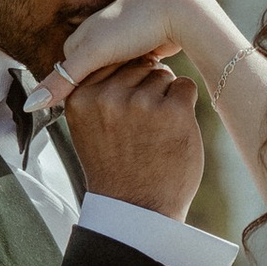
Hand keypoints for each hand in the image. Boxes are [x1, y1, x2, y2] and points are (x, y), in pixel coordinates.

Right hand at [36, 0, 231, 113]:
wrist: (177, 8)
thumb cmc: (133, 26)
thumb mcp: (94, 54)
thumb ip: (63, 80)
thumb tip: (29, 106)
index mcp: (82, 34)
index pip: (72, 73)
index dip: (84, 88)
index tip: (101, 100)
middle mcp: (101, 33)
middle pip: (96, 74)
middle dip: (108, 84)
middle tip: (125, 94)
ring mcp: (124, 37)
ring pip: (119, 72)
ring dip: (127, 79)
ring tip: (142, 82)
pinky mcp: (145, 42)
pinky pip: (138, 67)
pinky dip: (142, 74)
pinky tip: (152, 75)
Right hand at [64, 52, 204, 219]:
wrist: (138, 210)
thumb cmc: (115, 168)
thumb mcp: (88, 128)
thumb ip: (93, 94)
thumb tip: (108, 56)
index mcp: (81, 98)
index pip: (110, 62)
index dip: (125, 81)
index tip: (125, 109)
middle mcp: (107, 97)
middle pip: (138, 65)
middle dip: (145, 87)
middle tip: (143, 125)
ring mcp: (140, 103)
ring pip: (162, 74)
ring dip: (165, 97)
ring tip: (156, 131)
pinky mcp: (173, 111)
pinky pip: (185, 86)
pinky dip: (185, 105)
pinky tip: (174, 130)